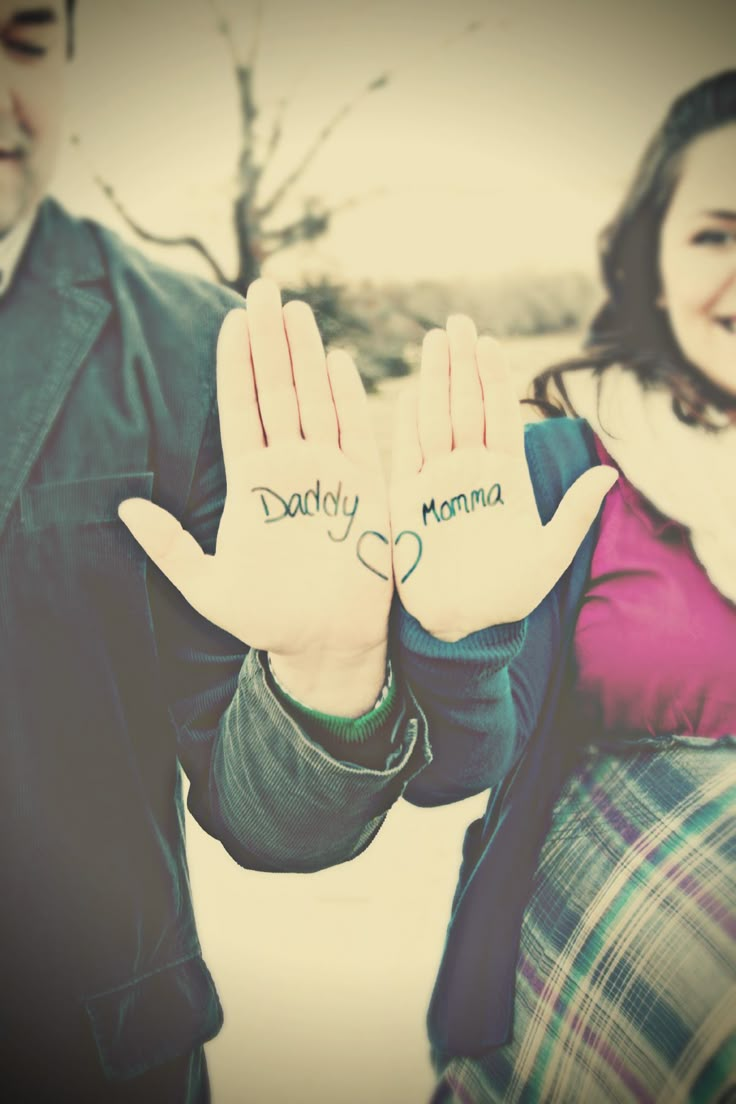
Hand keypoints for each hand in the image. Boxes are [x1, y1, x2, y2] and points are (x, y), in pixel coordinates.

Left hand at [118, 279, 391, 714]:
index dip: (236, 365)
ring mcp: (328, 475)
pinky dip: (348, 400)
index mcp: (252, 483)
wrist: (323, 644)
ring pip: (315, 402)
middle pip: (278, 391)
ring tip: (296, 310)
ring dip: (306, 356)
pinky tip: (339, 362)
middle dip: (271, 341)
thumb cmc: (265, 619)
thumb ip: (168, 544)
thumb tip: (124, 506)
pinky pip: (357, 434)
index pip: (241, 409)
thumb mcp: (205, 584)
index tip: (231, 320)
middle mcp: (290, 469)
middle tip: (265, 289)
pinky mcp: (363, 490)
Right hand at [389, 316, 616, 640]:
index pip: (498, 416)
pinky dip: (406, 426)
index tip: (490, 343)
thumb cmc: (509, 593)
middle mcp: (469, 471)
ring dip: (434, 382)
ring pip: (435, 421)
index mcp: (504, 476)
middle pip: (464, 406)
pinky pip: (405, 456)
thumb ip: (574, 513)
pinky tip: (409, 395)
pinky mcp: (408, 501)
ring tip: (434, 342)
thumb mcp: (551, 554)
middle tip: (457, 323)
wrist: (464, 623)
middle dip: (461, 365)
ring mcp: (437, 483)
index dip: (494, 379)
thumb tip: (610, 476)